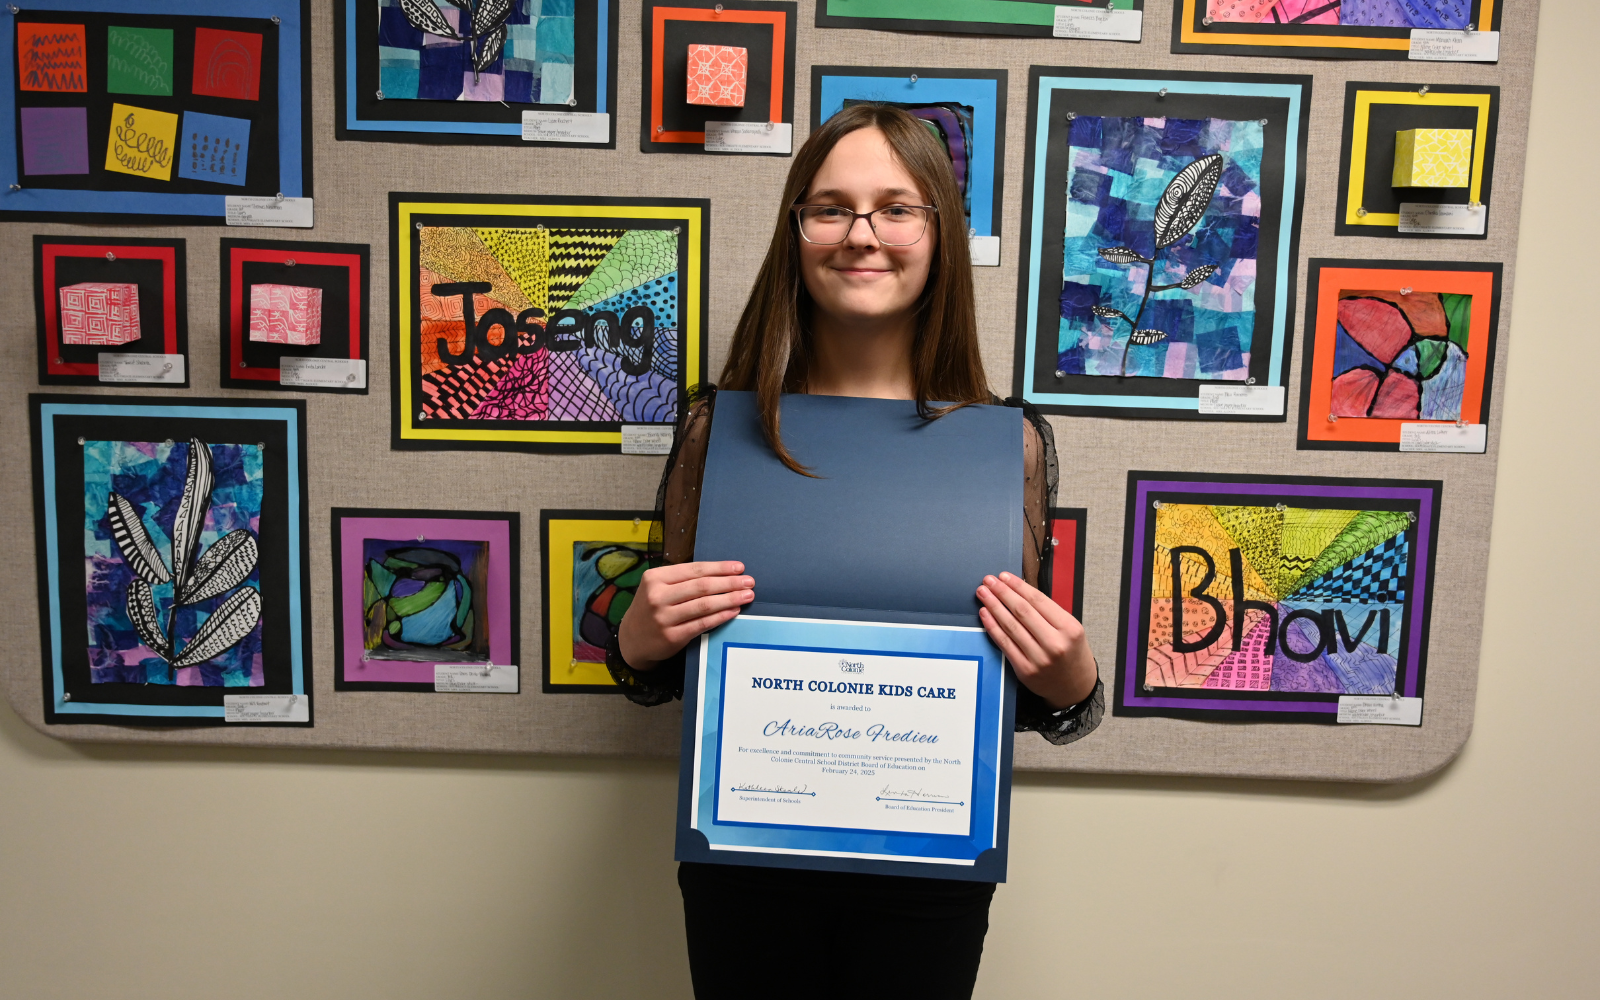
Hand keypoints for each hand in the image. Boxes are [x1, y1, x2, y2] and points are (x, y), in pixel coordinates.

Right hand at [617, 561, 754, 669]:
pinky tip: (734, 611)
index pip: (694, 570)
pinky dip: (721, 616)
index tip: (739, 568)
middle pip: (702, 586)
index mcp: (655, 578)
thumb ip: (681, 580)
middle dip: (729, 583)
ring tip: (746, 595)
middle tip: (749, 581)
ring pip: (704, 605)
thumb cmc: (651, 609)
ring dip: (729, 599)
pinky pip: (702, 624)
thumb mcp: (657, 588)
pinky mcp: (672, 636)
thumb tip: (721, 574)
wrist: (631, 640)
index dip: (719, 568)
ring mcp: (664, 618)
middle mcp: (658, 596)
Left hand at [976, 572, 1096, 709]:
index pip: (1038, 601)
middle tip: (988, 580)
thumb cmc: (1071, 653)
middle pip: (1022, 611)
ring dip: (994, 606)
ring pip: (1011, 626)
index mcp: (1069, 628)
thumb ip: (1048, 613)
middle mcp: (1055, 643)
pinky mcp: (1025, 670)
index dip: (1018, 586)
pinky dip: (992, 627)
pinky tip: (985, 614)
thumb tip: (1018, 591)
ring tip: (983, 593)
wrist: (1075, 687)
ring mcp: (1039, 658)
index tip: (1004, 576)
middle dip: (1002, 593)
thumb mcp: (1071, 629)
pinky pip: (1005, 643)